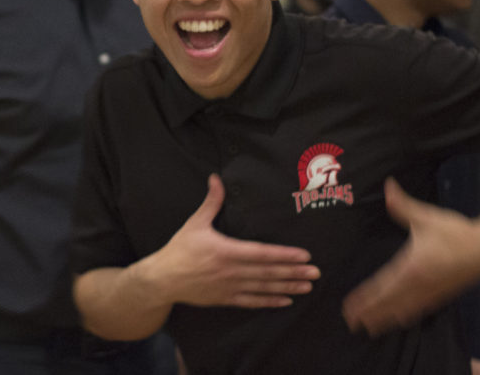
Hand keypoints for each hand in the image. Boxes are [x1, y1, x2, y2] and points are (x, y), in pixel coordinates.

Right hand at [143, 174, 319, 308]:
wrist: (163, 278)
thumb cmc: (179, 249)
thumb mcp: (195, 223)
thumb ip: (211, 202)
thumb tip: (216, 178)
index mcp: (226, 251)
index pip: (262, 253)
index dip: (284, 255)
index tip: (304, 256)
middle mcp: (232, 271)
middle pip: (268, 273)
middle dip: (294, 273)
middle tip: (315, 273)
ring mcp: (230, 287)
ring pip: (264, 288)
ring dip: (287, 287)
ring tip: (307, 287)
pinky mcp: (225, 298)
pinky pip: (252, 301)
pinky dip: (270, 301)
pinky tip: (285, 301)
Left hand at [343, 178, 479, 334]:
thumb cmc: (457, 231)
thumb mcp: (426, 216)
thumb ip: (402, 205)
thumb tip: (387, 186)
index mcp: (411, 267)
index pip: (381, 287)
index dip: (365, 299)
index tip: (350, 307)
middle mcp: (419, 285)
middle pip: (389, 304)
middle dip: (369, 313)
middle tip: (351, 323)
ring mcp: (432, 293)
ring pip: (403, 311)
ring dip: (385, 319)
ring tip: (369, 327)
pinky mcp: (443, 295)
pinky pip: (419, 310)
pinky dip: (406, 317)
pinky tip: (400, 321)